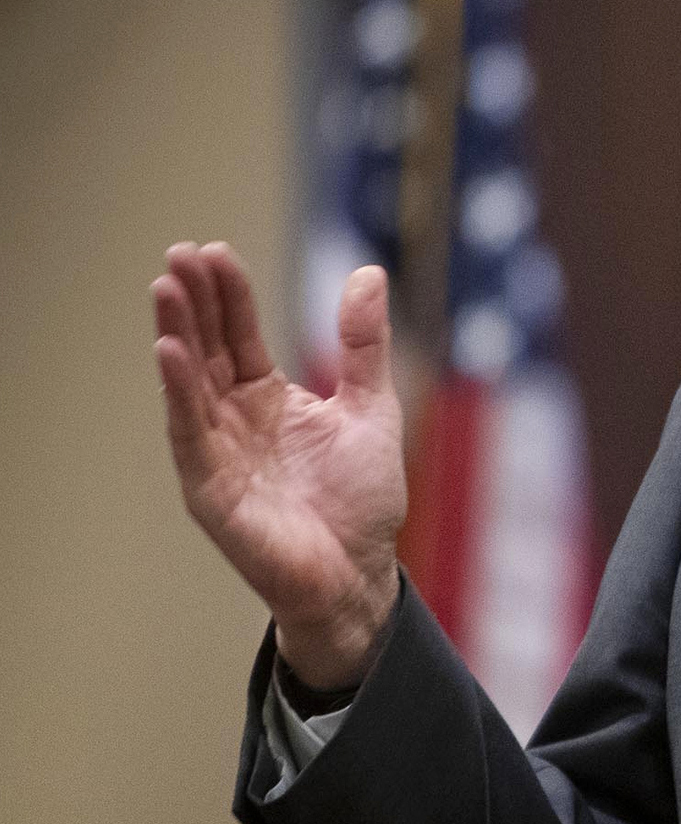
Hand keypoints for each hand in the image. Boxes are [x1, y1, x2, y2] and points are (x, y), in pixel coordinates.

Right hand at [153, 242, 406, 689]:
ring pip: (190, 384)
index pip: (240, 336)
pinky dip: (179, 394)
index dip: (229, 295)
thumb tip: (367, 272)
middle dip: (194, 303)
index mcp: (270, 400)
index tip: (214, 250)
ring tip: (166, 288)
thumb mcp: (371, 407)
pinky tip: (170, 352)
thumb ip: (363, 345)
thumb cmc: (363, 498)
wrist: (360, 572)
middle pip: (208, 351)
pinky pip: (190, 434)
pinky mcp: (211, 489)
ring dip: (177, 336)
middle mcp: (235, 421)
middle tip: (178, 254)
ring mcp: (219, 453)